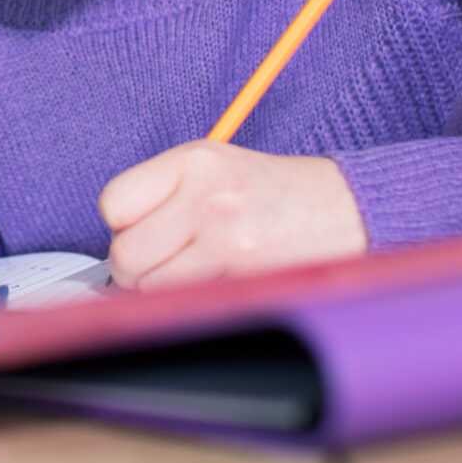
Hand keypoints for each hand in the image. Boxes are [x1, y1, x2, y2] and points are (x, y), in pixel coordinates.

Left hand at [97, 141, 367, 290]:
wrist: (348, 208)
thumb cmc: (274, 189)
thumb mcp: (213, 164)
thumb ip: (159, 191)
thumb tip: (113, 235)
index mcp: (194, 160)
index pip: (113, 203)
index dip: (121, 223)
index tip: (139, 227)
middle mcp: (207, 197)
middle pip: (125, 255)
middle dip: (135, 264)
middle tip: (163, 256)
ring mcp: (228, 242)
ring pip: (149, 288)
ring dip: (161, 286)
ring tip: (193, 266)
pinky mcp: (246, 279)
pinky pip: (186, 302)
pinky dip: (190, 299)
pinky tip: (214, 279)